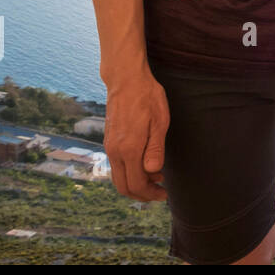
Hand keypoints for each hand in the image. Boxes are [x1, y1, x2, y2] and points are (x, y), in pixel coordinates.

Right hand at [104, 67, 169, 201]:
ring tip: (157, 176)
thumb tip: (153, 172)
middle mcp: (115, 151)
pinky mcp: (109, 140)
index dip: (150, 194)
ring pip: (119, 177)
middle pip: (123, 186)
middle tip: (161, 191)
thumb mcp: (159, 122)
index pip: (136, 185)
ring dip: (137, 182)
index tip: (165, 194)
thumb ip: (155, 149)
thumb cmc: (147, 98)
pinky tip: (145, 163)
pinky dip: (130, 171)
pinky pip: (117, 165)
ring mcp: (110, 146)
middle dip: (142, 194)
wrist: (126, 79)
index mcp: (128, 149)